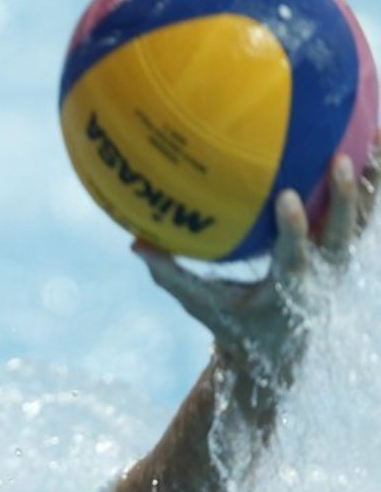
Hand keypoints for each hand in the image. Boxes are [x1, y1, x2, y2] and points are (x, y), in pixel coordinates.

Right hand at [135, 137, 377, 385]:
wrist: (279, 353)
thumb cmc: (234, 327)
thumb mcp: (201, 306)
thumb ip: (171, 275)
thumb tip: (135, 242)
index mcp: (290, 289)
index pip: (295, 256)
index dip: (294, 228)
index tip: (288, 196)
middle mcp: (322, 274)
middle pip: (341, 235)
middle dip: (343, 201)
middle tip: (340, 162)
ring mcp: (337, 262)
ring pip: (361, 220)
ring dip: (371, 183)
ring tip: (378, 138)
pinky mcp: (341, 250)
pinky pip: (362, 214)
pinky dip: (372, 183)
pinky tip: (376, 142)